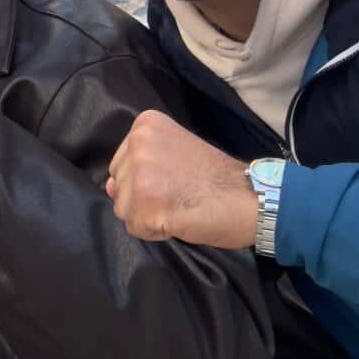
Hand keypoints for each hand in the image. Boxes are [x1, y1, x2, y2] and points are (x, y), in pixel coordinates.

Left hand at [106, 112, 261, 249]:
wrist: (250, 197)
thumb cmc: (217, 178)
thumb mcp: (173, 156)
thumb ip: (138, 165)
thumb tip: (108, 187)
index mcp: (144, 126)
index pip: (121, 164)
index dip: (146, 180)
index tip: (176, 178)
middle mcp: (139, 143)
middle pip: (118, 186)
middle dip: (144, 198)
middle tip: (179, 194)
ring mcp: (142, 173)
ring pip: (123, 210)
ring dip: (149, 216)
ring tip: (180, 206)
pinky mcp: (148, 203)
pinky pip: (136, 229)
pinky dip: (157, 232)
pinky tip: (179, 219)